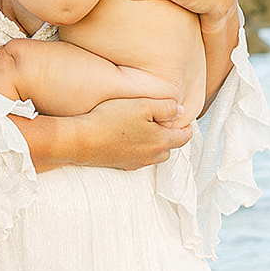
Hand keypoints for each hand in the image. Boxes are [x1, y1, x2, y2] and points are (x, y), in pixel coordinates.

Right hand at [72, 95, 193, 170]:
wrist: (82, 141)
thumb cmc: (111, 121)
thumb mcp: (143, 105)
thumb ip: (165, 107)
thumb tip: (179, 111)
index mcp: (161, 142)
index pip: (184, 137)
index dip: (186, 127)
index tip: (185, 120)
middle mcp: (152, 156)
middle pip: (170, 147)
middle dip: (170, 135)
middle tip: (166, 123)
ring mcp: (136, 163)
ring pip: (154, 153)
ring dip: (154, 143)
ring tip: (147, 129)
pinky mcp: (122, 164)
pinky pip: (138, 157)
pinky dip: (139, 148)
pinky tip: (129, 137)